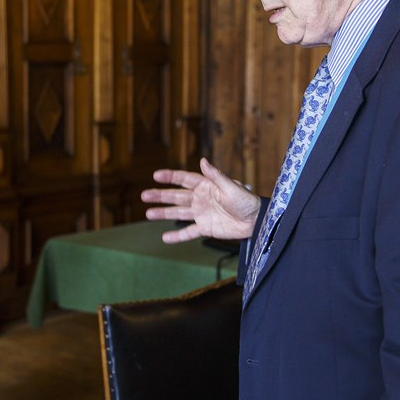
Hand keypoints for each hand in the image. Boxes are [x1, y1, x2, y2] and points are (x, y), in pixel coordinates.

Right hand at [141, 157, 260, 242]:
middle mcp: (200, 199)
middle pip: (176, 196)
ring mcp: (201, 214)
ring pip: (178, 213)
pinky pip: (188, 232)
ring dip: (163, 213)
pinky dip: (177, 236)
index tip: (156, 175)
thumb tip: (203, 161)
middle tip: (144, 195)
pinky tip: (165, 238)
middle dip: (160, 196)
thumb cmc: (246, 200)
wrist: (256, 220)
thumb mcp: (231, 186)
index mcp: (206, 186)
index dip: (170, 177)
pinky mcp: (205, 228)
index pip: (184, 179)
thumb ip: (215, 175)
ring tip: (148, 213)